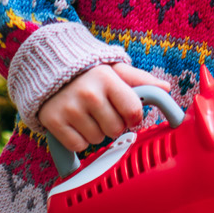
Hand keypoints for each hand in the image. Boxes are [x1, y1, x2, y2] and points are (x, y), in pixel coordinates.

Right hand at [39, 62, 168, 153]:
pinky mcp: (53, 122)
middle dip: (113, 124)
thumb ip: (140, 79)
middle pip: (117, 130)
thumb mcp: (113, 69)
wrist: (47, 66)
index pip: (134, 112)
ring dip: (96, 131)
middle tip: (102, 110)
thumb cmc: (87, 71)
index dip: (133, 116)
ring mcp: (70, 108)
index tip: (125, 110)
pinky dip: (79, 139)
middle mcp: (88, 93)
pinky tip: (74, 122)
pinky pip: (79, 146)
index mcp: (107, 78)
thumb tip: (166, 88)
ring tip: (87, 114)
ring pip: (98, 139)